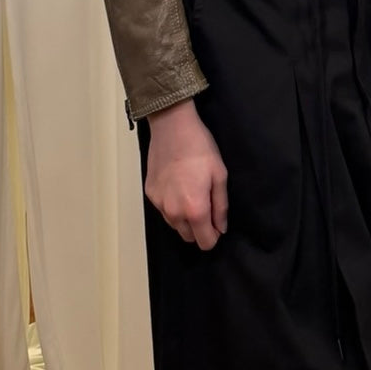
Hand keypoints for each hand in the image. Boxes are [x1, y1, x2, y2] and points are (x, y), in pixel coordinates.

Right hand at [144, 99, 227, 249]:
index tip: (217, 222)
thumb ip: (221, 206)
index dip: (214, 235)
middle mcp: (174, 213)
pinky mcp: (149, 194)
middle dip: (199, 227)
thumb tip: (221, 228)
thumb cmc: (200, 148)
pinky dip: (171, 204)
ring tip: (190, 191)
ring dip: (184, 217)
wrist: (172, 126)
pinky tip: (176, 184)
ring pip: (174, 225)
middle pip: (188, 237)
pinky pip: (163, 210)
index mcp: (195, 210)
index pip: (205, 243)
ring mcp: (159, 204)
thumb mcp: (220, 175)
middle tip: (205, 203)